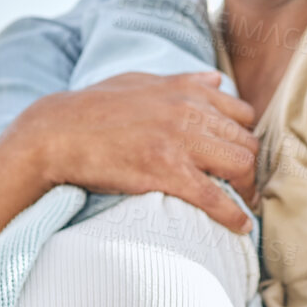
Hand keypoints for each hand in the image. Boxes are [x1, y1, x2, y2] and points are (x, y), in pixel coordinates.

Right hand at [14, 70, 258, 231]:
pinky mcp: (167, 172)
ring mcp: (180, 142)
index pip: (242, 114)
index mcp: (187, 90)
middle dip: (249, 169)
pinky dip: (233, 215)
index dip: (243, 139)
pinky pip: (215, 197)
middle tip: (242, 189)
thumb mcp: (140, 82)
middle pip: (247, 142)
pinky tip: (240, 227)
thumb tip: (216, 80)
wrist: (57, 133)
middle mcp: (190, 112)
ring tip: (242, 205)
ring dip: (246, 190)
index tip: (237, 158)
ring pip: (241, 166)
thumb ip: (182, 81)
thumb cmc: (93, 108)